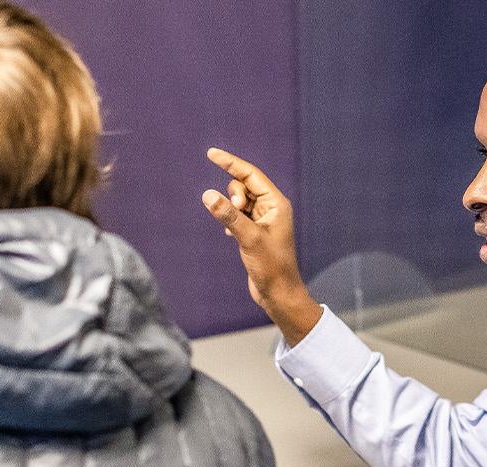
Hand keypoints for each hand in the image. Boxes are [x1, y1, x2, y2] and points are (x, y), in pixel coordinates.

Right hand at [201, 147, 321, 344]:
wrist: (278, 293)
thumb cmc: (271, 267)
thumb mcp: (248, 238)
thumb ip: (228, 215)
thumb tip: (208, 195)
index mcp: (277, 203)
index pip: (250, 174)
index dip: (230, 163)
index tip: (211, 153)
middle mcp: (272, 208)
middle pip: (243, 186)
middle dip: (233, 197)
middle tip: (238, 217)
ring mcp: (263, 220)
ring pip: (239, 201)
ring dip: (231, 211)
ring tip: (235, 231)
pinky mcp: (255, 232)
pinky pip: (237, 215)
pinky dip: (230, 221)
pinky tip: (232, 236)